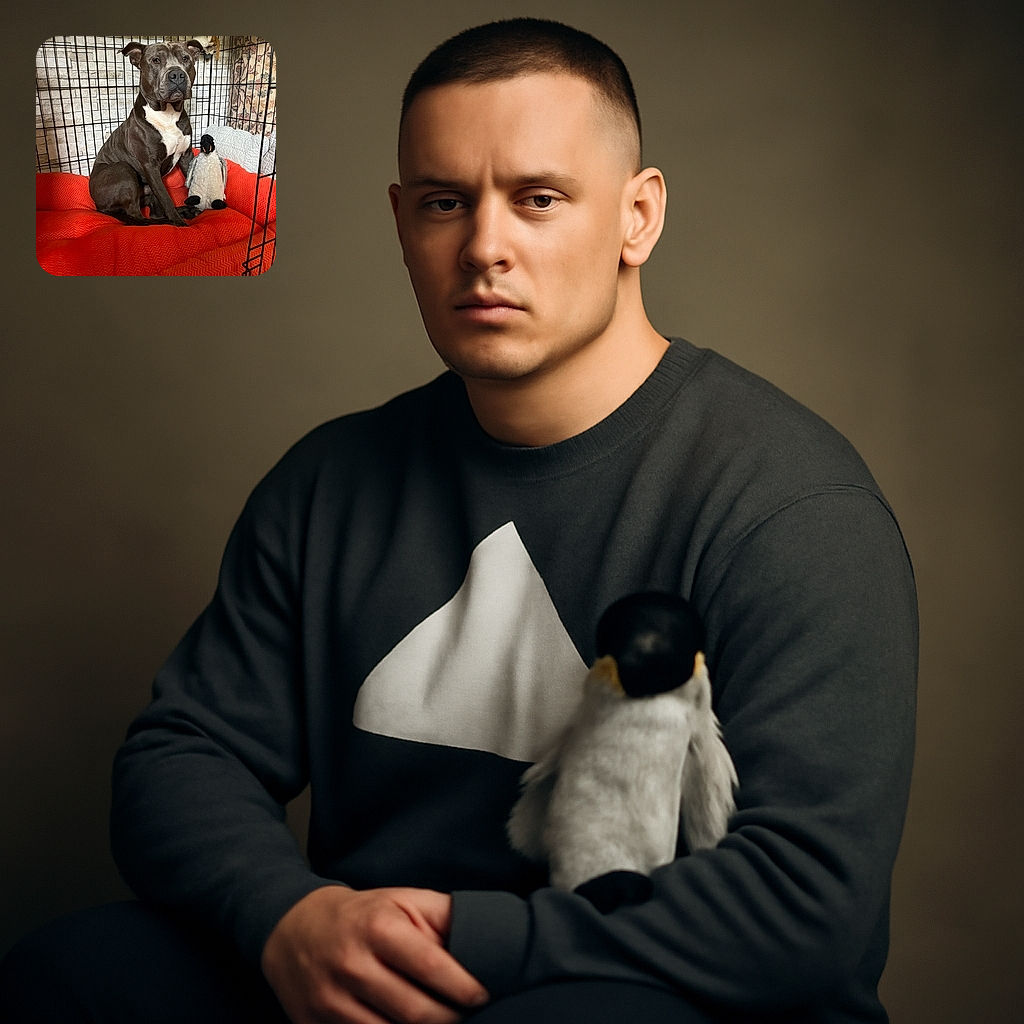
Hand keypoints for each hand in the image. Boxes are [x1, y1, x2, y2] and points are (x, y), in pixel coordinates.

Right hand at [260, 885, 489, 1023]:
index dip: (463, 986)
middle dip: (449, 1019)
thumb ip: (444, 916)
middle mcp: (352, 964)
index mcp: (378, 927)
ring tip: (440, 1021)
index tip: (483, 995)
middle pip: (415, 1012)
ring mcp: (330, 1001)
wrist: (294, 927)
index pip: (430, 966)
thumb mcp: (403, 900)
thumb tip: (486, 937)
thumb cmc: (363, 915)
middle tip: (465, 1015)